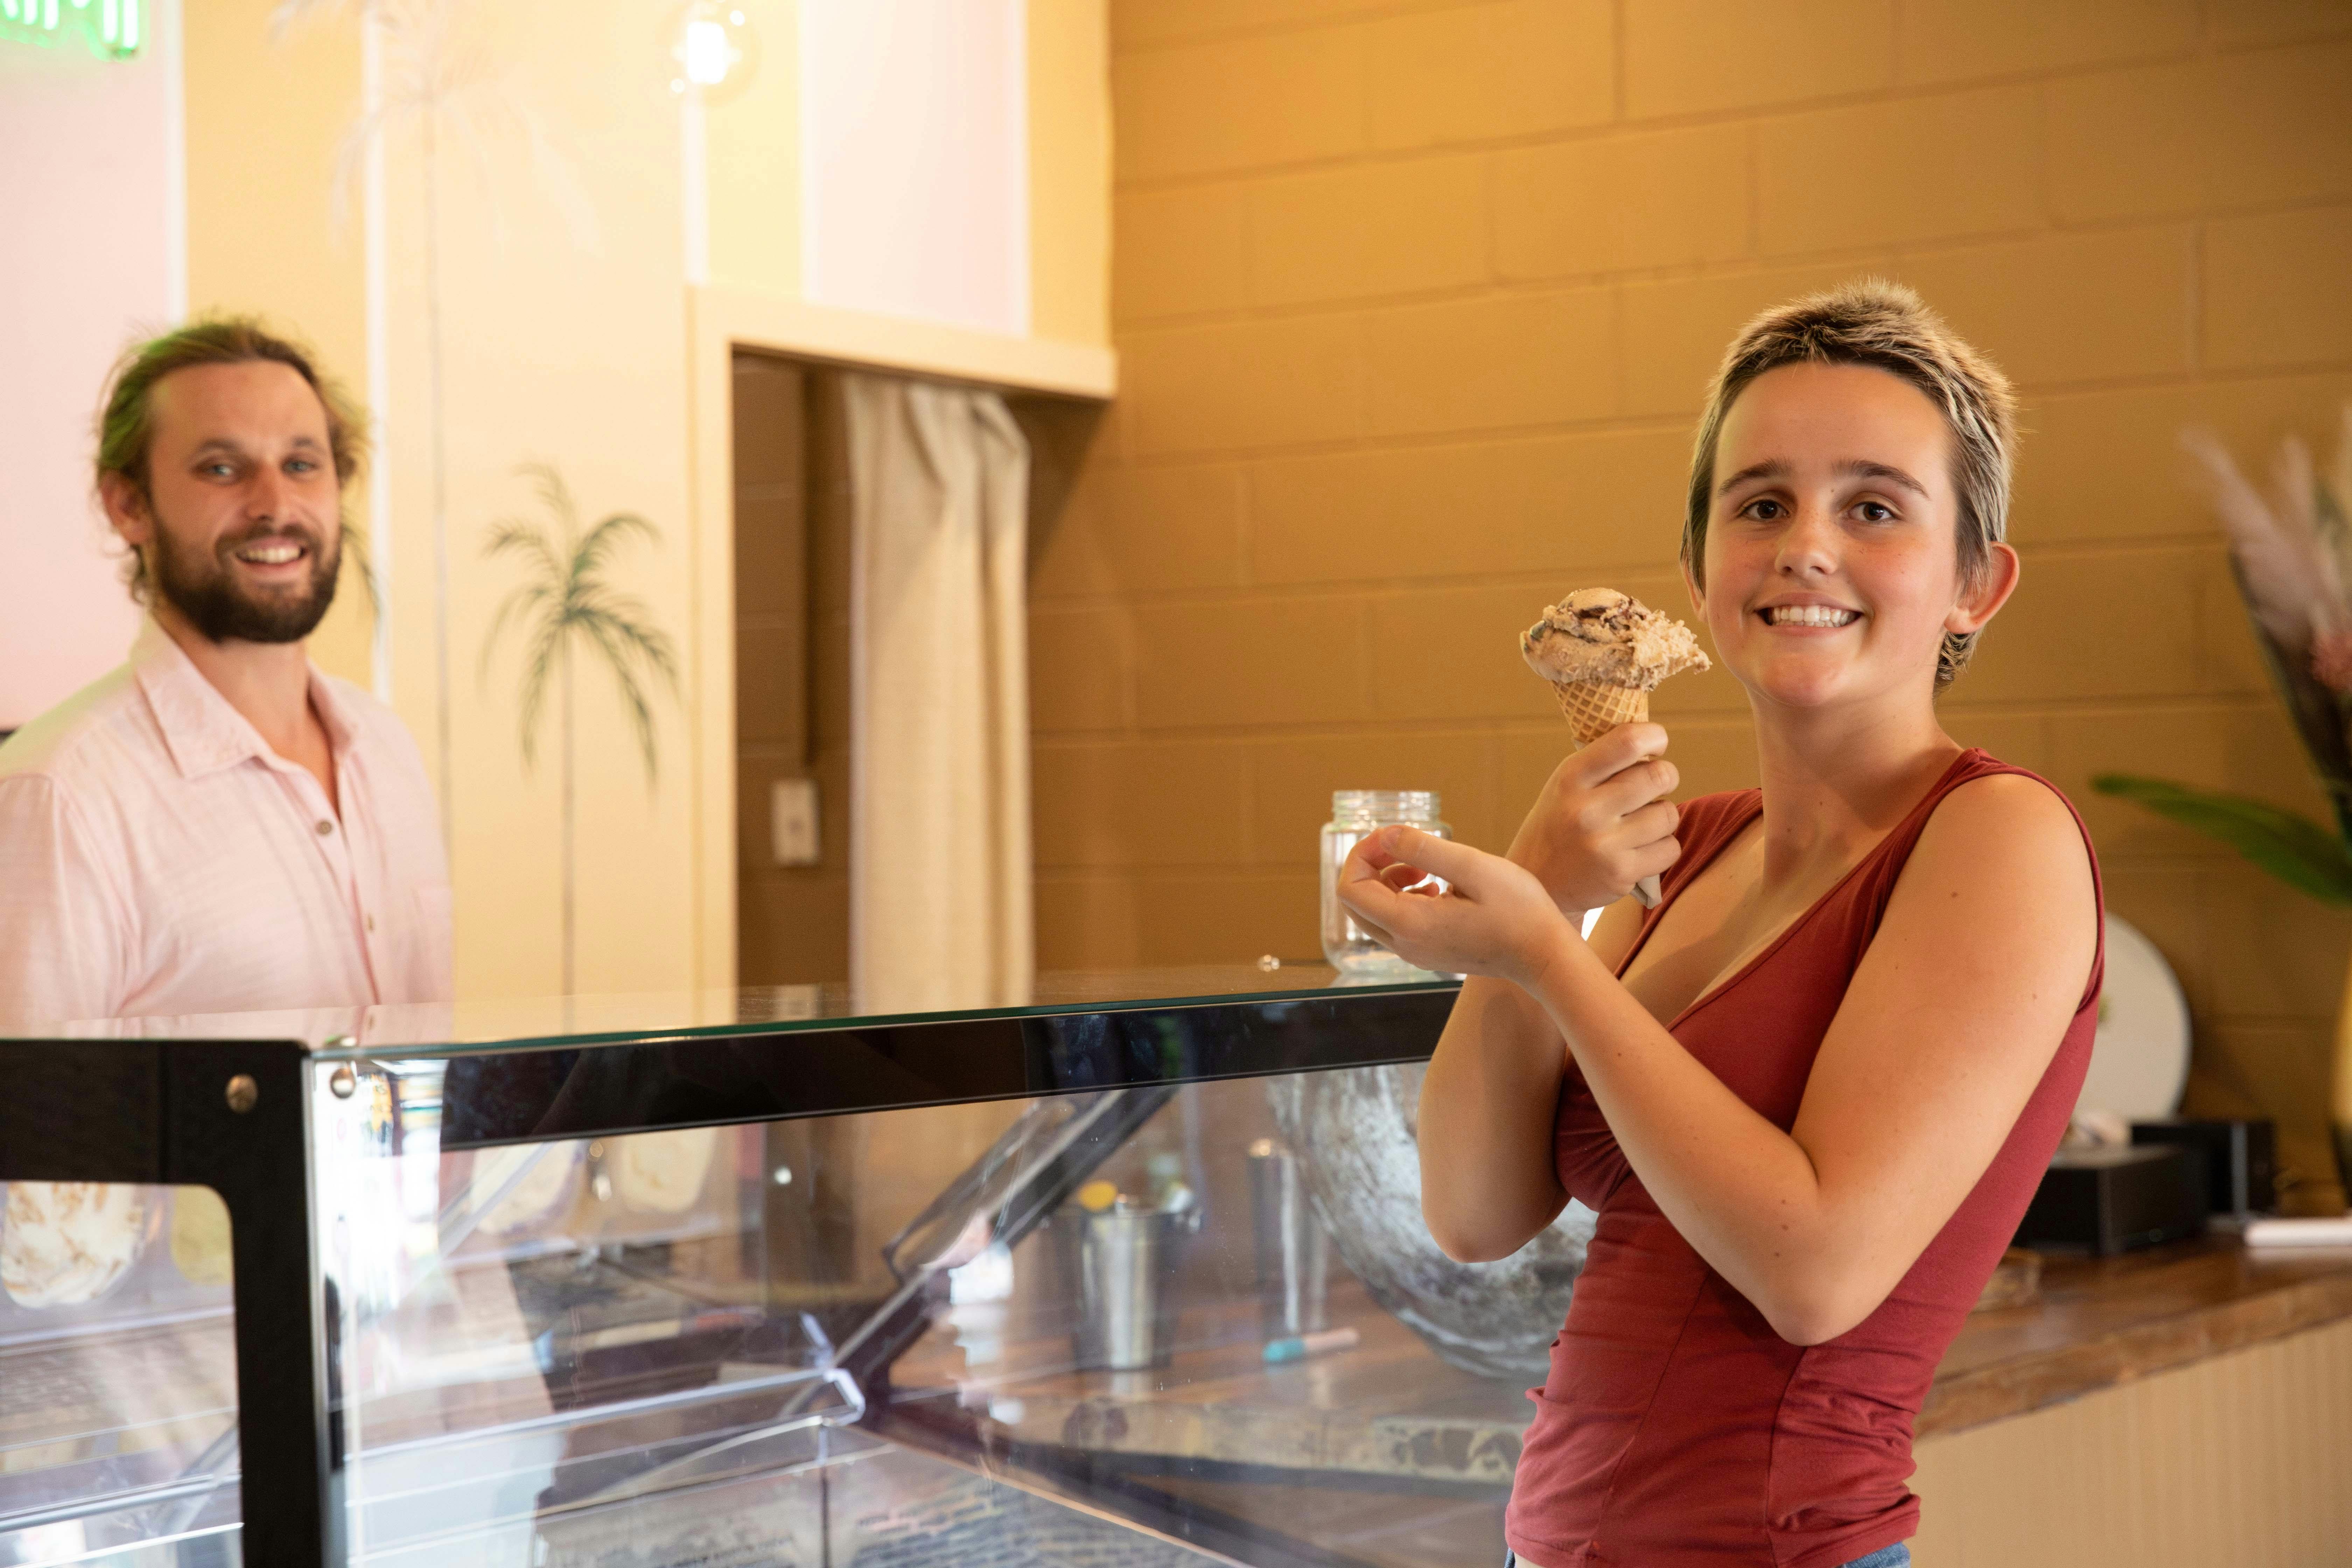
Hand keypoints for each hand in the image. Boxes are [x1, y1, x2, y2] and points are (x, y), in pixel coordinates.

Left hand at [1336, 826, 1576, 987]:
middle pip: (1356, 903)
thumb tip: (1385, 835)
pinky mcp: (1429, 954)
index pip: (1350, 889)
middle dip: (1372, 867)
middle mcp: (1404, 945)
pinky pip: (1396, 925)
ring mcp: (1415, 954)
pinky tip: (1439, 887)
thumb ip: (1424, 849)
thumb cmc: (1518, 910)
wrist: (1544, 956)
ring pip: (1375, 913)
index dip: (1361, 855)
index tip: (1393, 837)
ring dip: (1389, 881)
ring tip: (1428, 868)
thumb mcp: (1472, 867)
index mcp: (1409, 923)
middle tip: (1409, 849)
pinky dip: (1404, 898)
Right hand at [1505, 723, 1681, 914]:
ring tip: (1639, 825)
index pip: (1628, 741)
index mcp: (1571, 777)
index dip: (1654, 737)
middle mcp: (1586, 809)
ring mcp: (1604, 844)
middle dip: (1666, 778)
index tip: (1655, 745)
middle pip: (1660, 775)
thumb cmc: (1561, 825)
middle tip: (1654, 786)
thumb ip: (1603, 762)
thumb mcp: (1566, 784)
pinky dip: (1662, 848)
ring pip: (1669, 814)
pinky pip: (1670, 848)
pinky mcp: (1621, 873)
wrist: (1539, 884)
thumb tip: (1653, 738)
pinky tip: (1639, 850)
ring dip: (1662, 818)